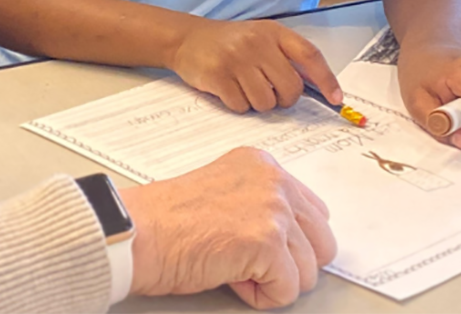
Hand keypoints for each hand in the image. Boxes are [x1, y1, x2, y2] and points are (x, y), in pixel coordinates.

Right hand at [121, 148, 336, 308]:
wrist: (138, 232)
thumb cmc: (167, 220)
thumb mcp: (224, 192)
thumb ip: (261, 202)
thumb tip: (295, 237)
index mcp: (262, 164)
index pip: (314, 213)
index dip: (289, 242)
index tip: (257, 246)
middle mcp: (273, 180)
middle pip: (322, 243)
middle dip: (291, 263)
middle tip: (248, 261)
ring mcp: (273, 209)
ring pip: (307, 271)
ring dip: (271, 280)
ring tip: (231, 265)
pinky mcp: (267, 241)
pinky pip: (287, 291)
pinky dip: (260, 296)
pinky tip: (229, 277)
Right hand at [170, 19, 341, 112]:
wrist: (186, 38)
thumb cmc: (229, 42)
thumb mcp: (260, 38)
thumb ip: (286, 57)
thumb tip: (317, 89)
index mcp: (273, 32)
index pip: (309, 55)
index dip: (326, 79)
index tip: (336, 99)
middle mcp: (256, 43)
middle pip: (290, 88)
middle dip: (283, 99)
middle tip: (269, 92)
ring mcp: (236, 59)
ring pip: (266, 102)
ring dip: (258, 103)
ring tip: (244, 87)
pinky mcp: (217, 76)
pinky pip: (242, 106)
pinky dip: (238, 105)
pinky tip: (228, 89)